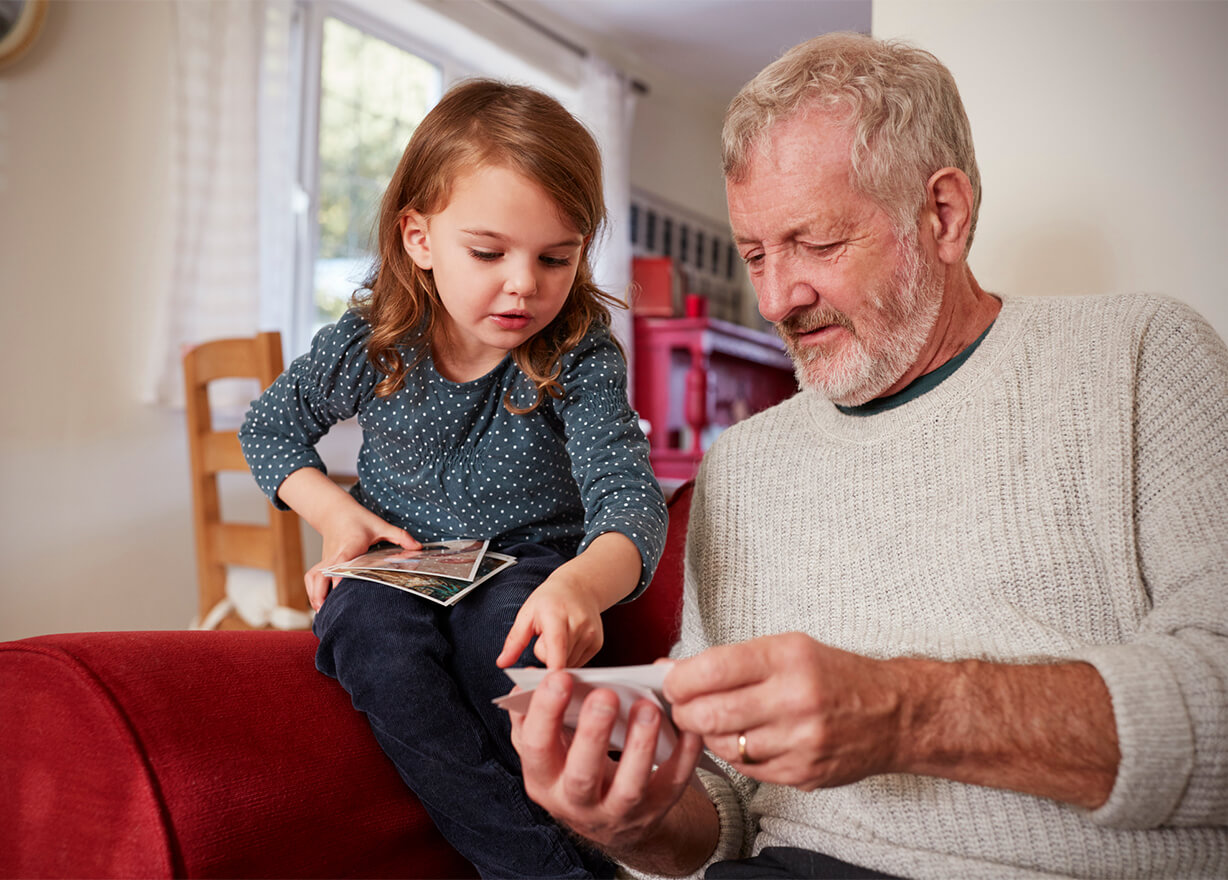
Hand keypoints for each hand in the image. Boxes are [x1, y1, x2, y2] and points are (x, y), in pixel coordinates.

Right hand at [308, 505, 418, 609]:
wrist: (335, 511)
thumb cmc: (359, 519)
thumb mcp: (381, 525)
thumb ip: (400, 536)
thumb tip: (418, 547)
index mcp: (350, 545)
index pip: (342, 561)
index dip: (340, 575)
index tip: (339, 589)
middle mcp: (335, 554)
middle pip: (322, 574)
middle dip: (321, 593)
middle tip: (329, 612)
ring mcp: (326, 559)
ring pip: (313, 577)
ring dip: (315, 595)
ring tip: (323, 613)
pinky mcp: (322, 563)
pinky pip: (312, 578)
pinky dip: (312, 591)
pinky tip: (320, 604)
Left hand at [497, 568, 603, 668]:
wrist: (579, 588)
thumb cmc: (549, 600)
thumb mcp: (527, 614)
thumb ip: (515, 640)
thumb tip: (502, 663)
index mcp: (557, 616)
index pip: (557, 647)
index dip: (552, 668)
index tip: (545, 682)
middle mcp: (578, 625)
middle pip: (559, 660)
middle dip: (547, 657)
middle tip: (545, 638)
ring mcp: (591, 635)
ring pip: (569, 665)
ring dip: (559, 658)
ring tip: (558, 637)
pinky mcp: (597, 643)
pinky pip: (579, 663)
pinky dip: (570, 658)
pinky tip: (568, 641)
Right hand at [509, 671, 707, 861]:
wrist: (609, 821)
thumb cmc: (574, 769)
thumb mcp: (548, 750)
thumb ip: (534, 717)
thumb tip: (525, 683)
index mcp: (544, 779)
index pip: (537, 748)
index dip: (546, 713)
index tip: (561, 677)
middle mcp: (576, 802)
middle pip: (581, 774)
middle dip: (593, 734)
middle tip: (605, 695)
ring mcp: (617, 811)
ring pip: (629, 786)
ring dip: (639, 745)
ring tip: (647, 707)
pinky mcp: (654, 810)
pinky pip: (672, 784)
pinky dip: (683, 755)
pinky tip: (687, 726)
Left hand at [664, 632, 905, 790]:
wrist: (893, 714)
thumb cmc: (834, 675)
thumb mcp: (788, 649)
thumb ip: (730, 661)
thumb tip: (672, 669)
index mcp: (788, 658)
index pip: (711, 670)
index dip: (679, 680)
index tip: (670, 681)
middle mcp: (794, 699)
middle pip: (710, 715)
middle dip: (684, 712)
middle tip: (682, 707)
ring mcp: (800, 742)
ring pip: (725, 746)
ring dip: (709, 736)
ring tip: (715, 721)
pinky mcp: (803, 774)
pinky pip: (747, 768)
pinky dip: (737, 754)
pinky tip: (745, 738)